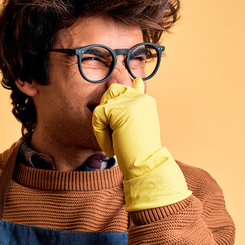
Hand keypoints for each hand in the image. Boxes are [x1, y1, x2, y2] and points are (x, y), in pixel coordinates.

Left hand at [92, 78, 190, 210]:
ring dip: (102, 125)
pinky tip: (111, 147)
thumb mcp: (138, 125)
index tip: (132, 96)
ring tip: (114, 142)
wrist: (146, 165)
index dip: (120, 98)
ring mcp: (131, 102)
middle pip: (111, 92)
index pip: (127, 88)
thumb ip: (132, 107)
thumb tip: (137, 80)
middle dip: (106, 112)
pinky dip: (99, 133)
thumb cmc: (140, 151)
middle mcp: (140, 98)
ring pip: (102, 106)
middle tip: (114, 135)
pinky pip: (98, 116)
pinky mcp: (119, 109)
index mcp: (146, 101)